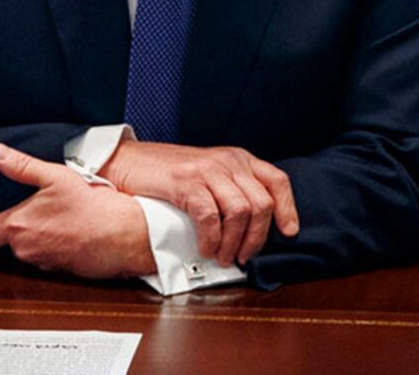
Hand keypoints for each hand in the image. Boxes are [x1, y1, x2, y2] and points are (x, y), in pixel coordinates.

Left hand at [0, 143, 155, 278]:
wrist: (125, 233)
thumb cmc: (91, 205)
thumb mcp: (56, 176)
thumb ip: (22, 166)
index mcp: (16, 226)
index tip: (3, 220)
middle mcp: (25, 250)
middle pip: (12, 243)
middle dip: (25, 230)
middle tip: (46, 211)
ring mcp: (44, 263)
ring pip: (34, 252)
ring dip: (44, 240)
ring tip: (66, 221)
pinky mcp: (64, 273)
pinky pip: (54, 260)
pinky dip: (62, 249)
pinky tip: (79, 234)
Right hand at [98, 139, 298, 266]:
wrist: (129, 161)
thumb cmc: (170, 174)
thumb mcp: (210, 174)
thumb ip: (232, 190)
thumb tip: (252, 227)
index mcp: (240, 159)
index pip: (277, 181)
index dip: (288, 209)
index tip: (289, 233)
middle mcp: (229, 162)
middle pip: (261, 203)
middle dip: (257, 237)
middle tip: (244, 257)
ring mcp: (208, 170)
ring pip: (240, 212)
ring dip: (234, 242)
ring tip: (223, 257)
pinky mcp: (186, 182)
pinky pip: (210, 216)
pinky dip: (211, 238)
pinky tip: (205, 249)